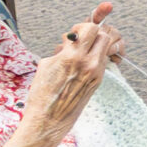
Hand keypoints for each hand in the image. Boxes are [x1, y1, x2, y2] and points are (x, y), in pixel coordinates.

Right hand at [16, 1, 116, 146]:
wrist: (49, 119)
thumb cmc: (42, 93)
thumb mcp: (47, 64)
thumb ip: (63, 50)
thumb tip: (72, 41)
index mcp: (73, 56)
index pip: (91, 28)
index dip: (83, 27)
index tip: (75, 32)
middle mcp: (88, 64)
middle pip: (104, 36)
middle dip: (93, 35)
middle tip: (81, 40)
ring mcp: (96, 74)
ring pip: (105, 49)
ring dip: (95, 46)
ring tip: (81, 53)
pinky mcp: (98, 82)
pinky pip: (101, 62)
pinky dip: (94, 58)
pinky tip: (82, 66)